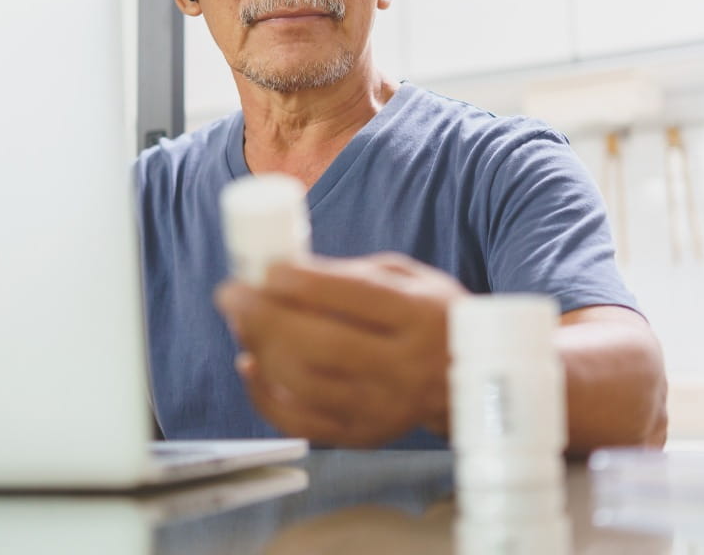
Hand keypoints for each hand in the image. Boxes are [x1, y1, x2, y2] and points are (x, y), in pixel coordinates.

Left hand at [216, 252, 468, 446]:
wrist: (472, 380)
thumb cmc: (430, 316)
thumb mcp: (409, 279)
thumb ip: (354, 273)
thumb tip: (286, 271)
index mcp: (419, 317)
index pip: (355, 297)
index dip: (302, 282)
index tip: (267, 268)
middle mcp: (404, 366)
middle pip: (321, 344)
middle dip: (265, 316)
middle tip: (231, 292)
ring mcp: (384, 408)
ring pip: (305, 384)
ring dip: (259, 349)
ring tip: (239, 321)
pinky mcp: (364, 435)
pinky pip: (301, 421)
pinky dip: (265, 393)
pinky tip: (250, 363)